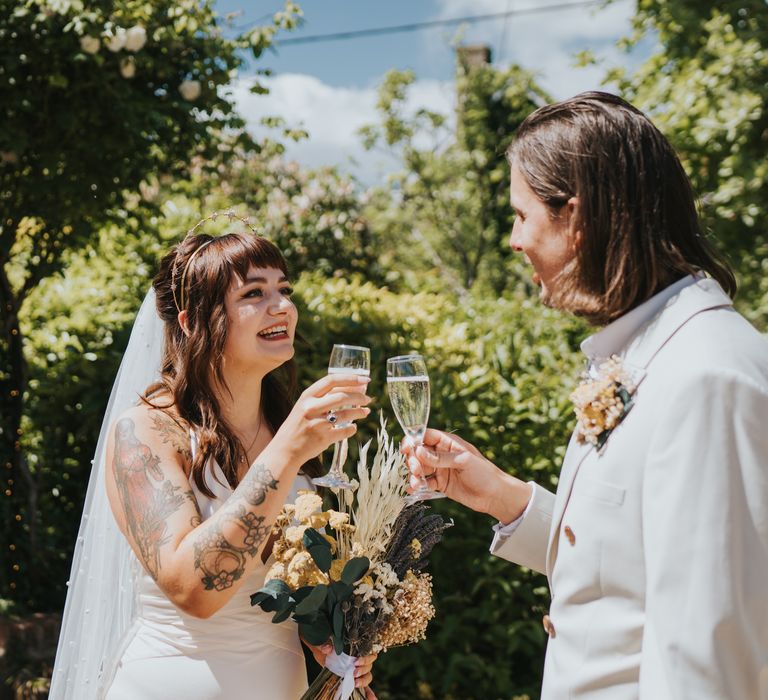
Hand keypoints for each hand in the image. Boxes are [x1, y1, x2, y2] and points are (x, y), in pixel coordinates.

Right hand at [271, 373, 370, 464]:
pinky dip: (352, 429)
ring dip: (360, 412)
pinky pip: (344, 431)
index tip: (365, 379)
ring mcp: (317, 424)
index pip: (332, 380)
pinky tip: (354, 427)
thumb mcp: (304, 406)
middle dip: (359, 396)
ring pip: (346, 414)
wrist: (285, 449)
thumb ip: (322, 397)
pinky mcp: (323, 438)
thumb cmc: (297, 425)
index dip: (351, 378)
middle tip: (368, 398)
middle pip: (341, 396)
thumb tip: (350, 388)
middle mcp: (311, 408)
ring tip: (366, 412)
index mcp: (307, 396)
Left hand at [303, 641, 377, 693]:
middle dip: (363, 670)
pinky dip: (369, 693)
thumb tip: (327, 648)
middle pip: (369, 665)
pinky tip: (372, 699)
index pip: (368, 652)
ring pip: (368, 675)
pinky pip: (365, 686)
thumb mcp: (323, 644)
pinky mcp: (354, 679)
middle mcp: (359, 659)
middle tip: (354, 673)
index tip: (356, 662)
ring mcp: (357, 670)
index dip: (365, 658)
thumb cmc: (324, 646)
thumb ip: (324, 645)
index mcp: (356, 648)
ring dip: (364, 680)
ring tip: (355, 684)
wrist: (321, 652)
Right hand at [402, 429, 530, 522]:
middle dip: (413, 460)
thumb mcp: (463, 461)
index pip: (425, 436)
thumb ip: (441, 458)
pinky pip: (424, 482)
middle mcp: (441, 454)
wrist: (494, 495)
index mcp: (448, 443)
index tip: (407, 449)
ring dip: (414, 475)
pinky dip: (417, 486)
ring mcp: (440, 469)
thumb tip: (419, 452)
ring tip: (417, 484)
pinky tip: (413, 490)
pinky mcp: (440, 484)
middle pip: (418, 452)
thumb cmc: (484, 473)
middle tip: (416, 470)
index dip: (413, 440)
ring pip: (419, 468)